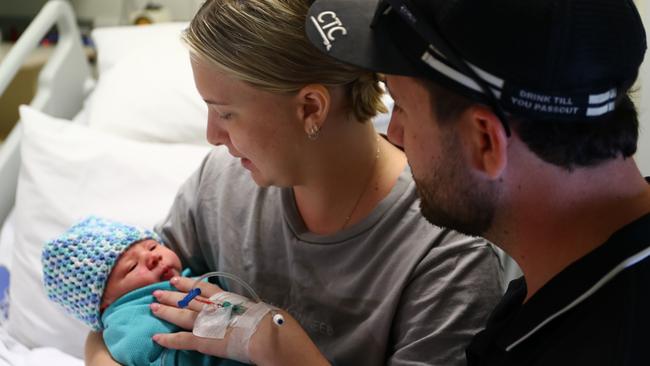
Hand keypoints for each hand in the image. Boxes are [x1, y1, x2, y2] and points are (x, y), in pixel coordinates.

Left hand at [152, 276, 330, 365]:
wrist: (266, 334)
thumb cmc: (268, 322)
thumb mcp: (257, 309)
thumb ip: (246, 309)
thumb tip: (250, 312)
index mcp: (227, 299)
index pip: (204, 288)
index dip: (189, 284)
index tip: (177, 279)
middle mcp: (214, 307)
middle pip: (188, 299)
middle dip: (172, 295)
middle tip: (157, 291)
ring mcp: (207, 323)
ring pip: (180, 314)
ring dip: (165, 311)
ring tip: (152, 306)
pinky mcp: (203, 340)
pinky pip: (181, 339)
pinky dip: (167, 338)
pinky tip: (156, 337)